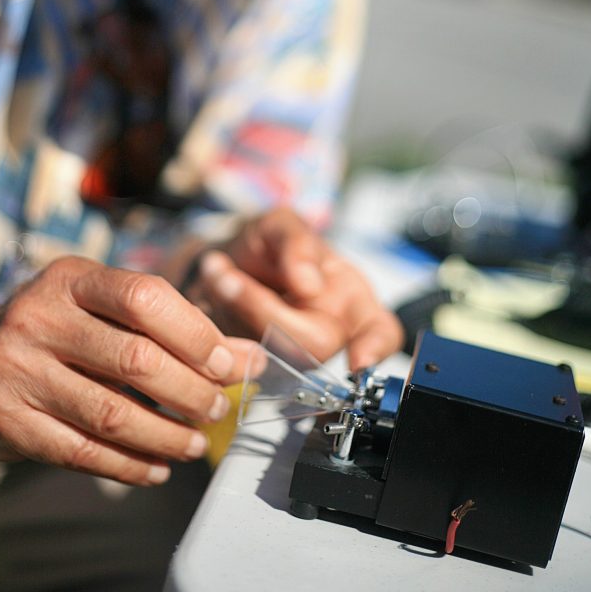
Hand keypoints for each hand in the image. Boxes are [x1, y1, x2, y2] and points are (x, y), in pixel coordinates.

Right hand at [0, 257, 256, 484]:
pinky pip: (81, 451)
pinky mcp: (5, 420)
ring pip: (112, 413)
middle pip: (136, 359)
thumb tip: (249, 358)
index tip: (231, 364)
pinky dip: (129, 465)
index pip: (146, 296)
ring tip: (195, 444)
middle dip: (191, 391)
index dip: (198, 334)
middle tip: (219, 408)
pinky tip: (156, 468)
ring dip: (167, 436)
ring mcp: (16, 369)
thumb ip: (170, 326)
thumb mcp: (99, 308)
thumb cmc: (53, 330)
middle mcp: (39, 316)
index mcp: (70, 277)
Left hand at [197, 208, 403, 369]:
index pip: (379, 330)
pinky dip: (219, 322)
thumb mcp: (281, 225)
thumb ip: (299, 244)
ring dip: (237, 310)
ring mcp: (290, 354)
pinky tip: (211, 289)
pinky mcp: (255, 366)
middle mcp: (325, 330)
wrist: (216, 260)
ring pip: (275, 354)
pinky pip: (241, 360)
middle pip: (316, 344)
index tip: (359, 358)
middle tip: (230, 275)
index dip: (375, 347)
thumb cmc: (264, 244)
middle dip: (267, 310)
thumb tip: (310, 285)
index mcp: (347, 296)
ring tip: (217, 271)